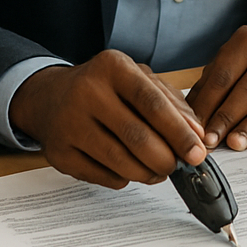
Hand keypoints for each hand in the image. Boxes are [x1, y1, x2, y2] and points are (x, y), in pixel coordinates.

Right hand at [10, 51, 206, 188]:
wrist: (48, 97)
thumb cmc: (102, 88)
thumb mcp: (137, 79)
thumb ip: (171, 102)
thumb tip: (197, 134)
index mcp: (112, 67)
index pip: (152, 103)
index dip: (179, 132)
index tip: (198, 152)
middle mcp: (87, 92)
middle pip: (137, 137)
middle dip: (165, 159)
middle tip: (177, 166)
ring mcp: (69, 124)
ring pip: (120, 162)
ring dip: (147, 173)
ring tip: (157, 170)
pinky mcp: (59, 153)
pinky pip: (103, 177)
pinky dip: (123, 178)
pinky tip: (128, 169)